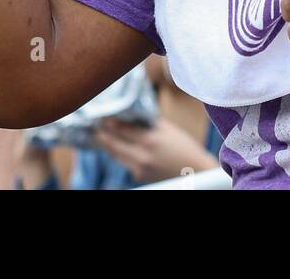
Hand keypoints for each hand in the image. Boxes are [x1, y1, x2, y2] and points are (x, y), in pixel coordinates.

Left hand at [91, 117, 217, 183]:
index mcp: (149, 140)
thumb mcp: (168, 129)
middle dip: (102, 134)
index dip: (108, 122)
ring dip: (107, 144)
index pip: (121, 129)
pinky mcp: (140, 176)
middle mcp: (142, 156)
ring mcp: (140, 168)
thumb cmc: (184, 147)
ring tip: (99, 134)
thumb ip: (148, 122)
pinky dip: (118, 154)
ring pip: (115, 155)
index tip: (101, 115)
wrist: (195, 172)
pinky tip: (114, 146)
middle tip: (94, 125)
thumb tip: (131, 113)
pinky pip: (124, 163)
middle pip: (113, 144)